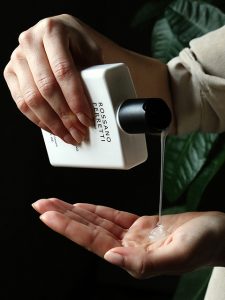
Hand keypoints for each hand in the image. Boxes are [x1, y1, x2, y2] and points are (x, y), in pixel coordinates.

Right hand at [4, 14, 102, 143]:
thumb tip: (99, 107)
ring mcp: (17, 57)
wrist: (64, 38)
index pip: (64, 71)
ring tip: (68, 135)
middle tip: (78, 131)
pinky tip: (53, 129)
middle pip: (46, 87)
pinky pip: (21, 102)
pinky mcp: (10, 72)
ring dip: (52, 123)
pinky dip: (38, 120)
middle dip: (65, 116)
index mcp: (53, 30)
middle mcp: (30, 40)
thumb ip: (93, 74)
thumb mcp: (91, 53)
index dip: (75, 98)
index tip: (86, 118)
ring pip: (31, 98)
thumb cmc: (79, 46)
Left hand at [32, 198, 224, 277]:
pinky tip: (82, 207)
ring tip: (54, 204)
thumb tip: (111, 258)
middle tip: (42, 205)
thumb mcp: (179, 254)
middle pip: (89, 230)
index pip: (93, 241)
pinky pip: (113, 216)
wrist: (218, 232)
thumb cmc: (205, 243)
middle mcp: (129, 248)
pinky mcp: (141, 226)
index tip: (49, 215)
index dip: (70, 227)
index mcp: (134, 259)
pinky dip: (96, 211)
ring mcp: (134, 237)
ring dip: (75, 212)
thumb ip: (145, 262)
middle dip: (63, 217)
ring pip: (97, 222)